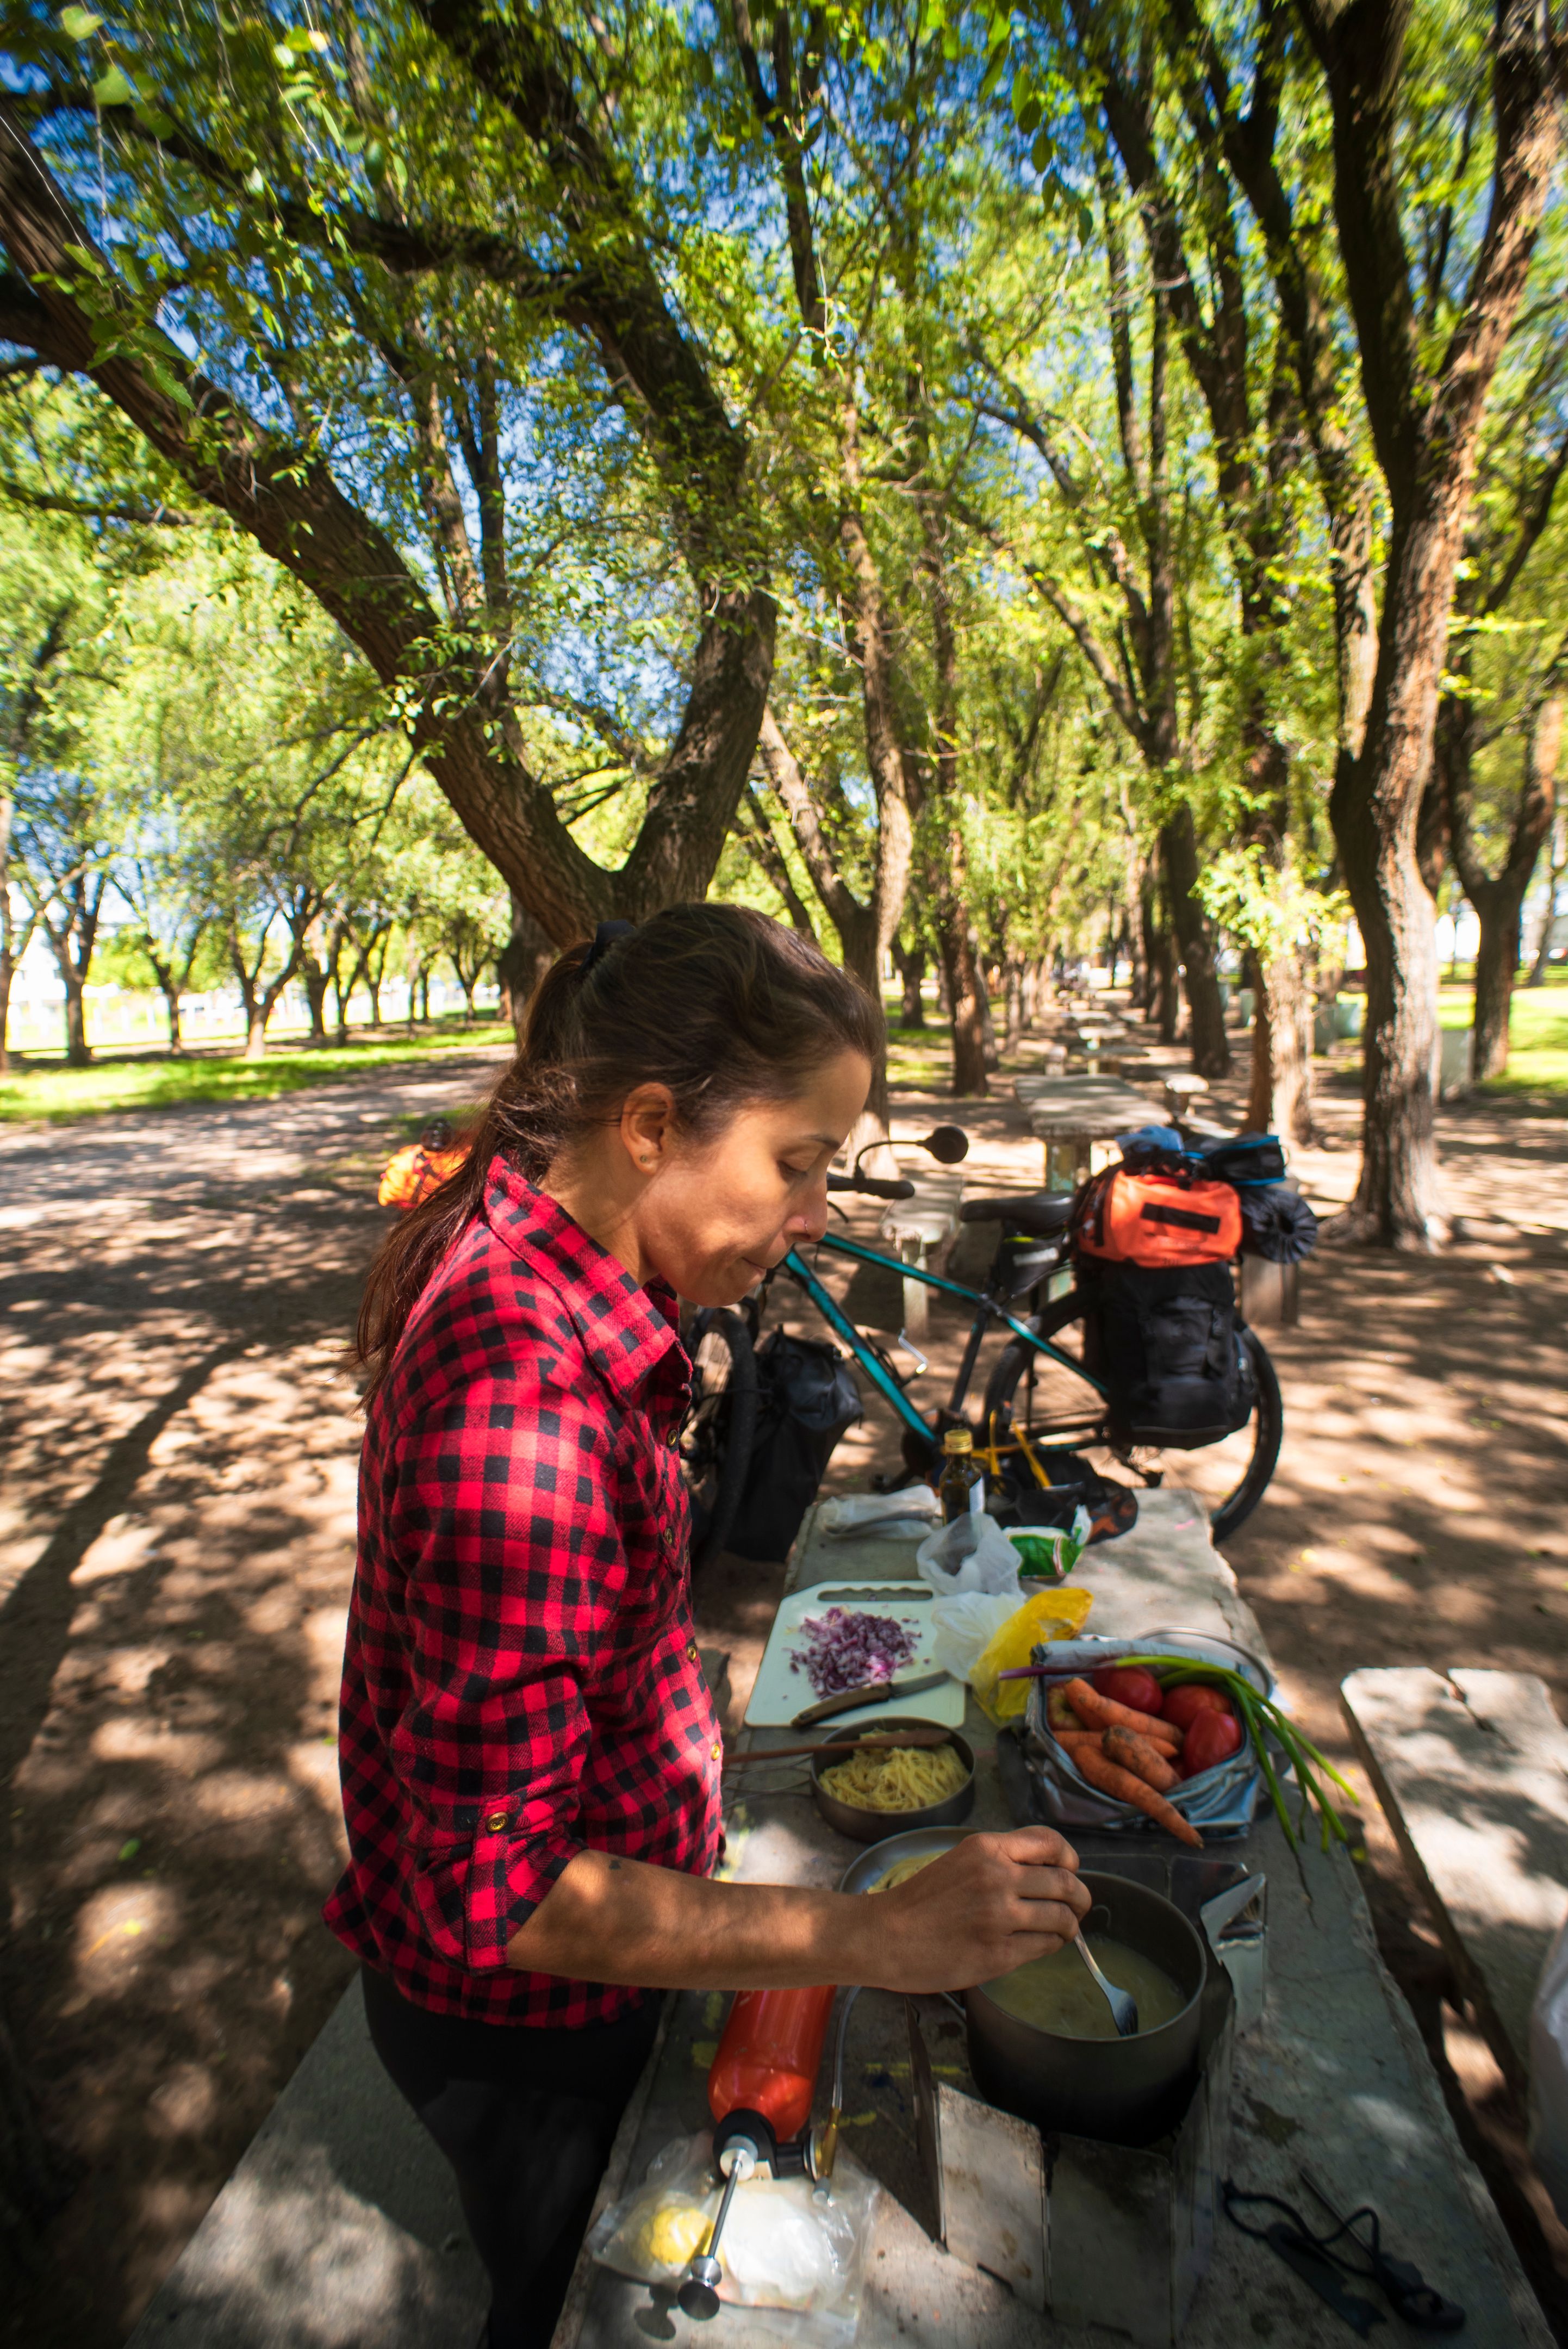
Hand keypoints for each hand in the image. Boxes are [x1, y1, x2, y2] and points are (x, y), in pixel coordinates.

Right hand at [863, 1827, 1090, 1993]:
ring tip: (1062, 1931)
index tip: (1071, 1870)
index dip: (1069, 1858)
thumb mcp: (960, 1861)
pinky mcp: (999, 1953)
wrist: (885, 1936)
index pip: (1051, 1843)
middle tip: (1077, 1907)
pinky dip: (1051, 1946)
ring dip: (1069, 1926)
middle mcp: (998, 1877)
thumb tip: (1049, 1874)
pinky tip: (1042, 1945)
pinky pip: (1045, 1946)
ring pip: (1062, 1918)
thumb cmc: (920, 1901)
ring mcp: (1000, 1916)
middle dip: (1079, 1898)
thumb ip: (1000, 1862)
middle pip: (1065, 1883)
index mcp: (987, 1848)